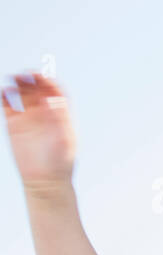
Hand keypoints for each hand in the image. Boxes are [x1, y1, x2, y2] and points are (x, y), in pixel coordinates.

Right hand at [3, 73, 76, 187]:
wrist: (45, 180)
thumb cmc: (60, 163)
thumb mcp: (64, 139)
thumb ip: (59, 118)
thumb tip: (52, 99)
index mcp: (61, 115)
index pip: (55, 92)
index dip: (48, 81)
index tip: (41, 75)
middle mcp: (45, 114)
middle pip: (37, 89)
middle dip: (31, 79)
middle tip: (24, 74)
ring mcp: (29, 118)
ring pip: (22, 95)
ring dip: (18, 85)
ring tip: (13, 79)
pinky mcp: (14, 125)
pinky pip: (8, 106)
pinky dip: (5, 97)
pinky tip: (4, 92)